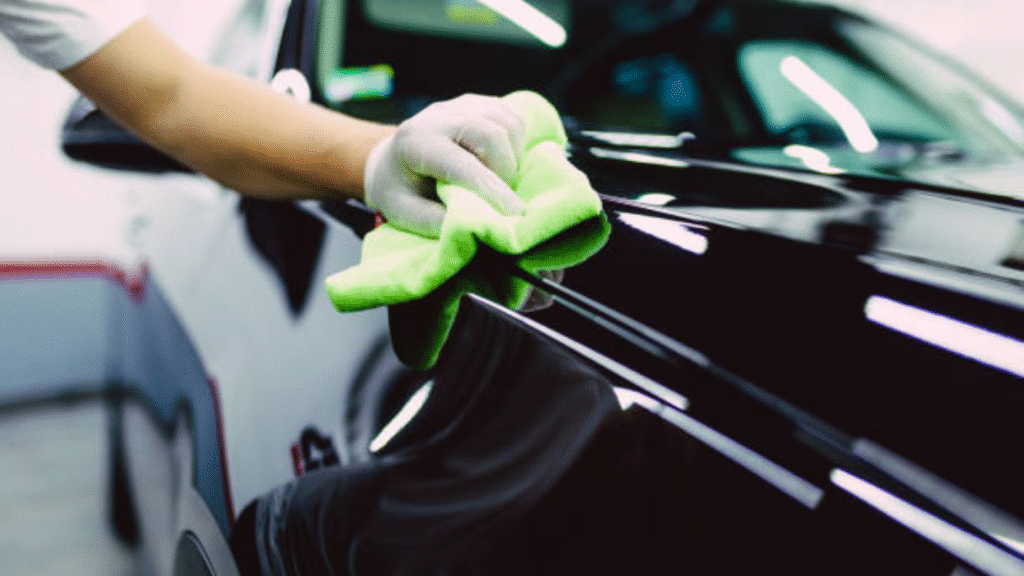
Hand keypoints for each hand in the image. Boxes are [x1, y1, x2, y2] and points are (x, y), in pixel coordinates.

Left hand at [363, 94, 526, 236]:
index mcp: (415, 142)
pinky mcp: (479, 103)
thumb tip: (472, 224)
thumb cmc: (399, 190)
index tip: (514, 214)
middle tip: (496, 196)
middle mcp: (438, 116)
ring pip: (508, 125)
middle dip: (505, 171)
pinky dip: (516, 144)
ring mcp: (460, 105)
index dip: (492, 191)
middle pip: (492, 134)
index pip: (463, 165)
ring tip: (495, 179)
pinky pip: (513, 119)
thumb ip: (433, 221)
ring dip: (513, 158)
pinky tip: (499, 161)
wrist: (390, 161)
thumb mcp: (403, 213)